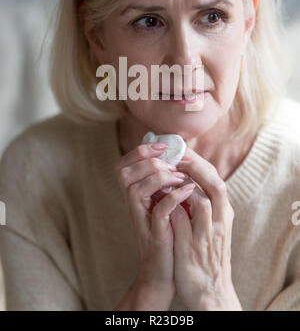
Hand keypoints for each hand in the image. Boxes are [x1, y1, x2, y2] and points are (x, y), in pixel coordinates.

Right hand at [115, 143, 195, 308]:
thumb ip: (164, 180)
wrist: (168, 270)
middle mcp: (132, 204)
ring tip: (181, 178)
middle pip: (124, 171)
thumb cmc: (170, 232)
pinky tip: (189, 189)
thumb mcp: (165, 201)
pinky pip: (159, 208)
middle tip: (173, 166)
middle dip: (150, 162)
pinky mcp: (154, 233)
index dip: (141, 150)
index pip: (124, 163)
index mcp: (134, 192)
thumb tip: (176, 153)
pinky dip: (175, 195)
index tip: (164, 146)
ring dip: (161, 176)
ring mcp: (140, 218)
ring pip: (136, 186)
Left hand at [169, 147, 241, 310]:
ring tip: (170, 171)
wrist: (210, 292)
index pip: (217, 180)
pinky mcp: (193, 247)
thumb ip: (201, 205)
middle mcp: (221, 222)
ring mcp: (208, 234)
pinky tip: (164, 195)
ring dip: (186, 182)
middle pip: (215, 184)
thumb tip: (185, 182)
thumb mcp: (209, 227)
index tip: (184, 152)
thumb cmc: (205, 255)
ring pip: (203, 199)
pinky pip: (185, 219)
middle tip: (177, 155)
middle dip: (196, 166)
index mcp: (225, 214)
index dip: (201, 163)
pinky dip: (175, 204)